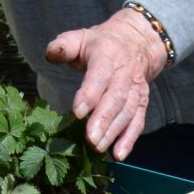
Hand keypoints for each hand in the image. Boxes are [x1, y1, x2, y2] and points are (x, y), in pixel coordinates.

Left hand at [45, 8, 168, 159]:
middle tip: (89, 139)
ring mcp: (136, 88)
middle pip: (116, 97)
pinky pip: (138, 122)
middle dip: (103, 119)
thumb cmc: (97, 45)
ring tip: (97, 148)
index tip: (77, 112)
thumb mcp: (79, 38)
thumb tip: (51, 54)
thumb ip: (63, 46)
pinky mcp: (142, 102)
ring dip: (114, 132)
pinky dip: (129, 139)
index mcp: (108, 53)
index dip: (90, 93)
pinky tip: (118, 155)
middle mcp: (126, 72)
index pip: (100, 74)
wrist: (134, 43)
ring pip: (127, 112)